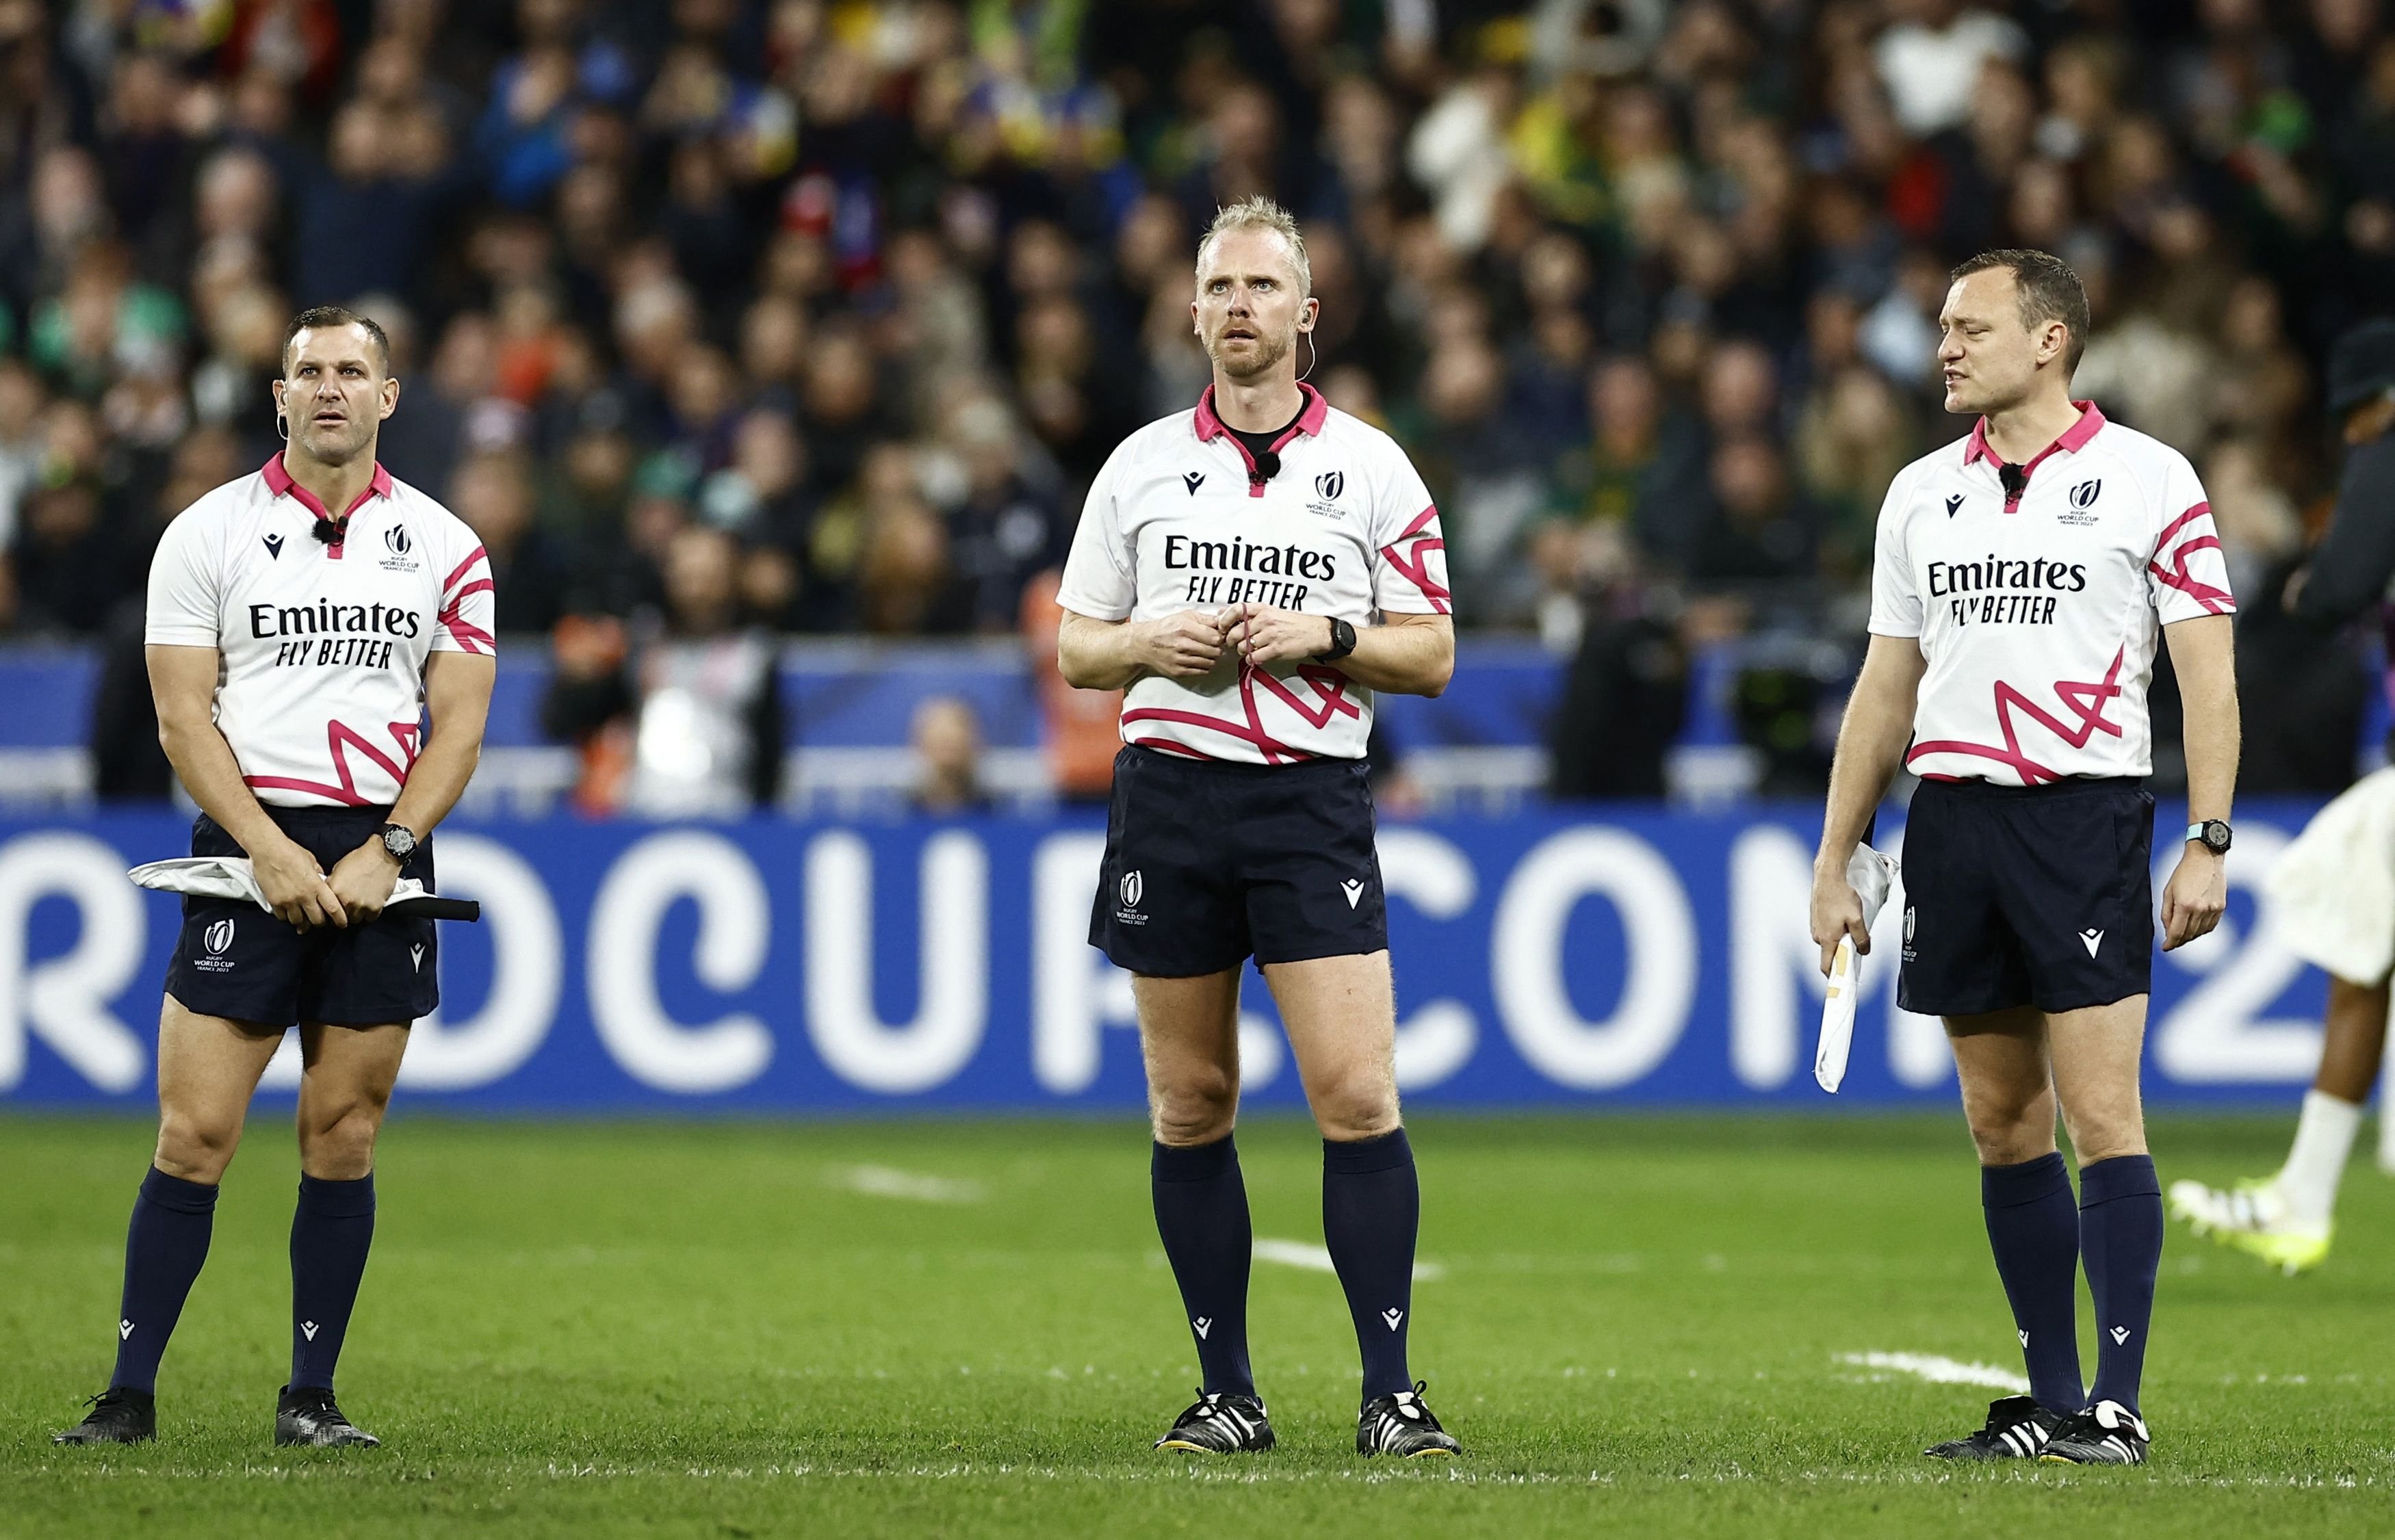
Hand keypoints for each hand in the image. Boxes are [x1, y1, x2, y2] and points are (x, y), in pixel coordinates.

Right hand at [254, 836, 344, 930]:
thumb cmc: (291, 852)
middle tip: (320, 920)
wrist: (268, 850)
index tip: (342, 924)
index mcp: (316, 886)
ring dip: (302, 921)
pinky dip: (287, 917)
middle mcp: (304, 896)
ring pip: (299, 921)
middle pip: (316, 920)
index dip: (340, 919)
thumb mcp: (312, 862)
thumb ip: (318, 876)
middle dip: (320, 922)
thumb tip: (322, 883)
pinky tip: (289, 912)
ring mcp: (288, 900)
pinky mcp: (274, 902)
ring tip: (303, 917)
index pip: (333, 908)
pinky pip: (283, 917)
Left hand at [325, 838, 403, 924]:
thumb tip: (329, 895)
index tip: (333, 910)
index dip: (330, 910)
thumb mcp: (338, 869)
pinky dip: (369, 913)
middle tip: (348, 905)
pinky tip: (370, 903)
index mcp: (334, 891)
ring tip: (360, 904)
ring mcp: (362, 906)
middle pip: (341, 918)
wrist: (383, 856)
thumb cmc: (360, 859)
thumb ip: (332, 885)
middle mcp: (347, 901)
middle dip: (344, 912)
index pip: (327, 911)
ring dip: (357, 914)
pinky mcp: (376, 907)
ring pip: (356, 919)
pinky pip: (370, 918)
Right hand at [1138, 610, 1228, 677]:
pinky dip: (1205, 666)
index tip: (1218, 636)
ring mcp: (1180, 660)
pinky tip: (1200, 659)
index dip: (1220, 637)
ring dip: (1212, 657)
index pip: (1214, 637)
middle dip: (1217, 648)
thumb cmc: (1165, 628)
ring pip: (1209, 662)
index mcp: (1184, 629)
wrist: (1144, 644)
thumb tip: (1221, 621)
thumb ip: (1204, 619)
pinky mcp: (1178, 671)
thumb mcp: (1184, 616)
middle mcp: (1182, 645)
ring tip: (1207, 651)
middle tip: (1214, 645)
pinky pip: (1201, 671)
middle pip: (1214, 651)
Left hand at [1223, 603, 1330, 666]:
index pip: (1236, 610)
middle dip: (1230, 641)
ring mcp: (1270, 635)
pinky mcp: (1275, 649)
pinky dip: (1251, 659)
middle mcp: (1265, 620)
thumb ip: (1247, 613)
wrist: (1315, 632)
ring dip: (1241, 651)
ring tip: (1248, 650)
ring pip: (1243, 646)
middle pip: (1235, 632)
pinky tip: (1256, 657)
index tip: (1221, 627)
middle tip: (1233, 644)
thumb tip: (1221, 612)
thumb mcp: (1270, 611)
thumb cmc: (1291, 623)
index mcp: (1262, 609)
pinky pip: (1253, 657)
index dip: (1224, 620)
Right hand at [1809, 860, 1867, 976]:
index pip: (1827, 966)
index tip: (1840, 983)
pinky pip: (1825, 929)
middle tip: (1856, 943)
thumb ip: (1861, 938)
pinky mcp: (1815, 917)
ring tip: (1850, 924)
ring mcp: (1815, 926)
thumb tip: (1864, 950)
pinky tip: (1842, 916)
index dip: (1834, 977)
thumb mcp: (1858, 919)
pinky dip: (1834, 929)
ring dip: (1839, 938)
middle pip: (1830, 953)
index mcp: (1827, 939)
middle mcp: (1818, 935)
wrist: (1828, 876)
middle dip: (1842, 952)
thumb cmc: (1841, 896)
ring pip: (1828, 940)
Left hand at [2159, 846, 2226, 950]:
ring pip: (2200, 932)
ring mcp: (2213, 909)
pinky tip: (2195, 928)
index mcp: (2185, 905)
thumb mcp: (2168, 891)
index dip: (2170, 943)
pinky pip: (2211, 926)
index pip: (2177, 932)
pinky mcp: (2221, 907)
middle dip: (2179, 941)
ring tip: (2182, 935)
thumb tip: (2169, 931)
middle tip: (2172, 942)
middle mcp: (2200, 909)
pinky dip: (2202, 930)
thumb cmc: (2183, 873)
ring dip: (2190, 937)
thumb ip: (2167, 913)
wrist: (2206, 858)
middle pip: (2189, 934)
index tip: (2165, 948)